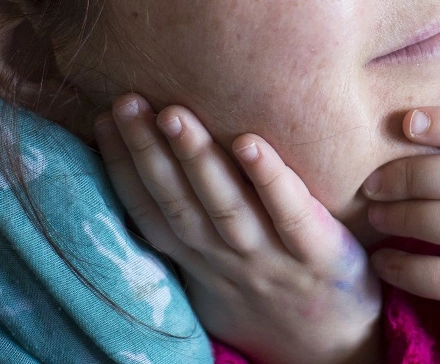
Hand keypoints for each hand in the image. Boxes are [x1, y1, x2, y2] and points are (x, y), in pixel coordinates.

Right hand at [96, 95, 380, 363]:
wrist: (333, 353)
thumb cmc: (270, 297)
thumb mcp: (216, 273)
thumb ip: (190, 227)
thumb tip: (153, 165)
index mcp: (199, 261)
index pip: (150, 211)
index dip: (122, 167)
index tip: (106, 115)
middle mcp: (226, 260)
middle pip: (177, 203)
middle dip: (147, 152)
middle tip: (127, 100)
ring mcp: (271, 259)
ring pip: (225, 207)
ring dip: (196, 160)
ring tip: (174, 114)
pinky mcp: (320, 256)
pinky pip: (290, 214)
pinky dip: (269, 180)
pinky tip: (250, 144)